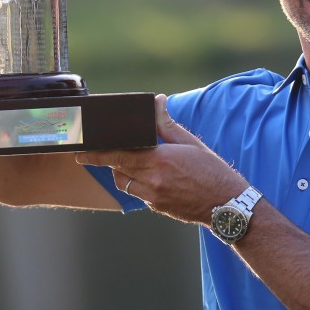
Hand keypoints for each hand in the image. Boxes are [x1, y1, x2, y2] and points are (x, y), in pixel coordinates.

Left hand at [75, 95, 248, 224]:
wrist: (228, 206)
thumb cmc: (213, 171)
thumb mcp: (191, 143)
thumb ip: (167, 124)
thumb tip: (157, 101)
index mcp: (160, 160)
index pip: (119, 154)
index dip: (97, 153)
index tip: (81, 151)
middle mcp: (153, 180)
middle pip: (117, 170)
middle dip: (104, 161)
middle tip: (91, 154)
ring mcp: (154, 197)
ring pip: (125, 184)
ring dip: (122, 173)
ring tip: (130, 162)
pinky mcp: (158, 208)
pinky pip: (139, 194)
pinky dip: (138, 184)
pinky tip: (151, 176)